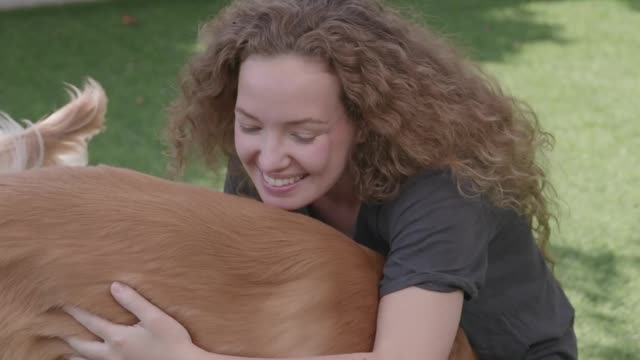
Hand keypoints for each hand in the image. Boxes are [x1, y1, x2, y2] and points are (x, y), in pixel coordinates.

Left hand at [63, 282, 202, 359]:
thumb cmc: (172, 341)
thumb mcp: (155, 317)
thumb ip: (134, 302)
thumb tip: (113, 286)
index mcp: (118, 337)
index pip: (90, 321)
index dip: (76, 311)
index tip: (62, 302)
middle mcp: (112, 353)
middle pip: (82, 345)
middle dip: (68, 335)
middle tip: (56, 327)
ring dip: (74, 353)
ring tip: (64, 350)